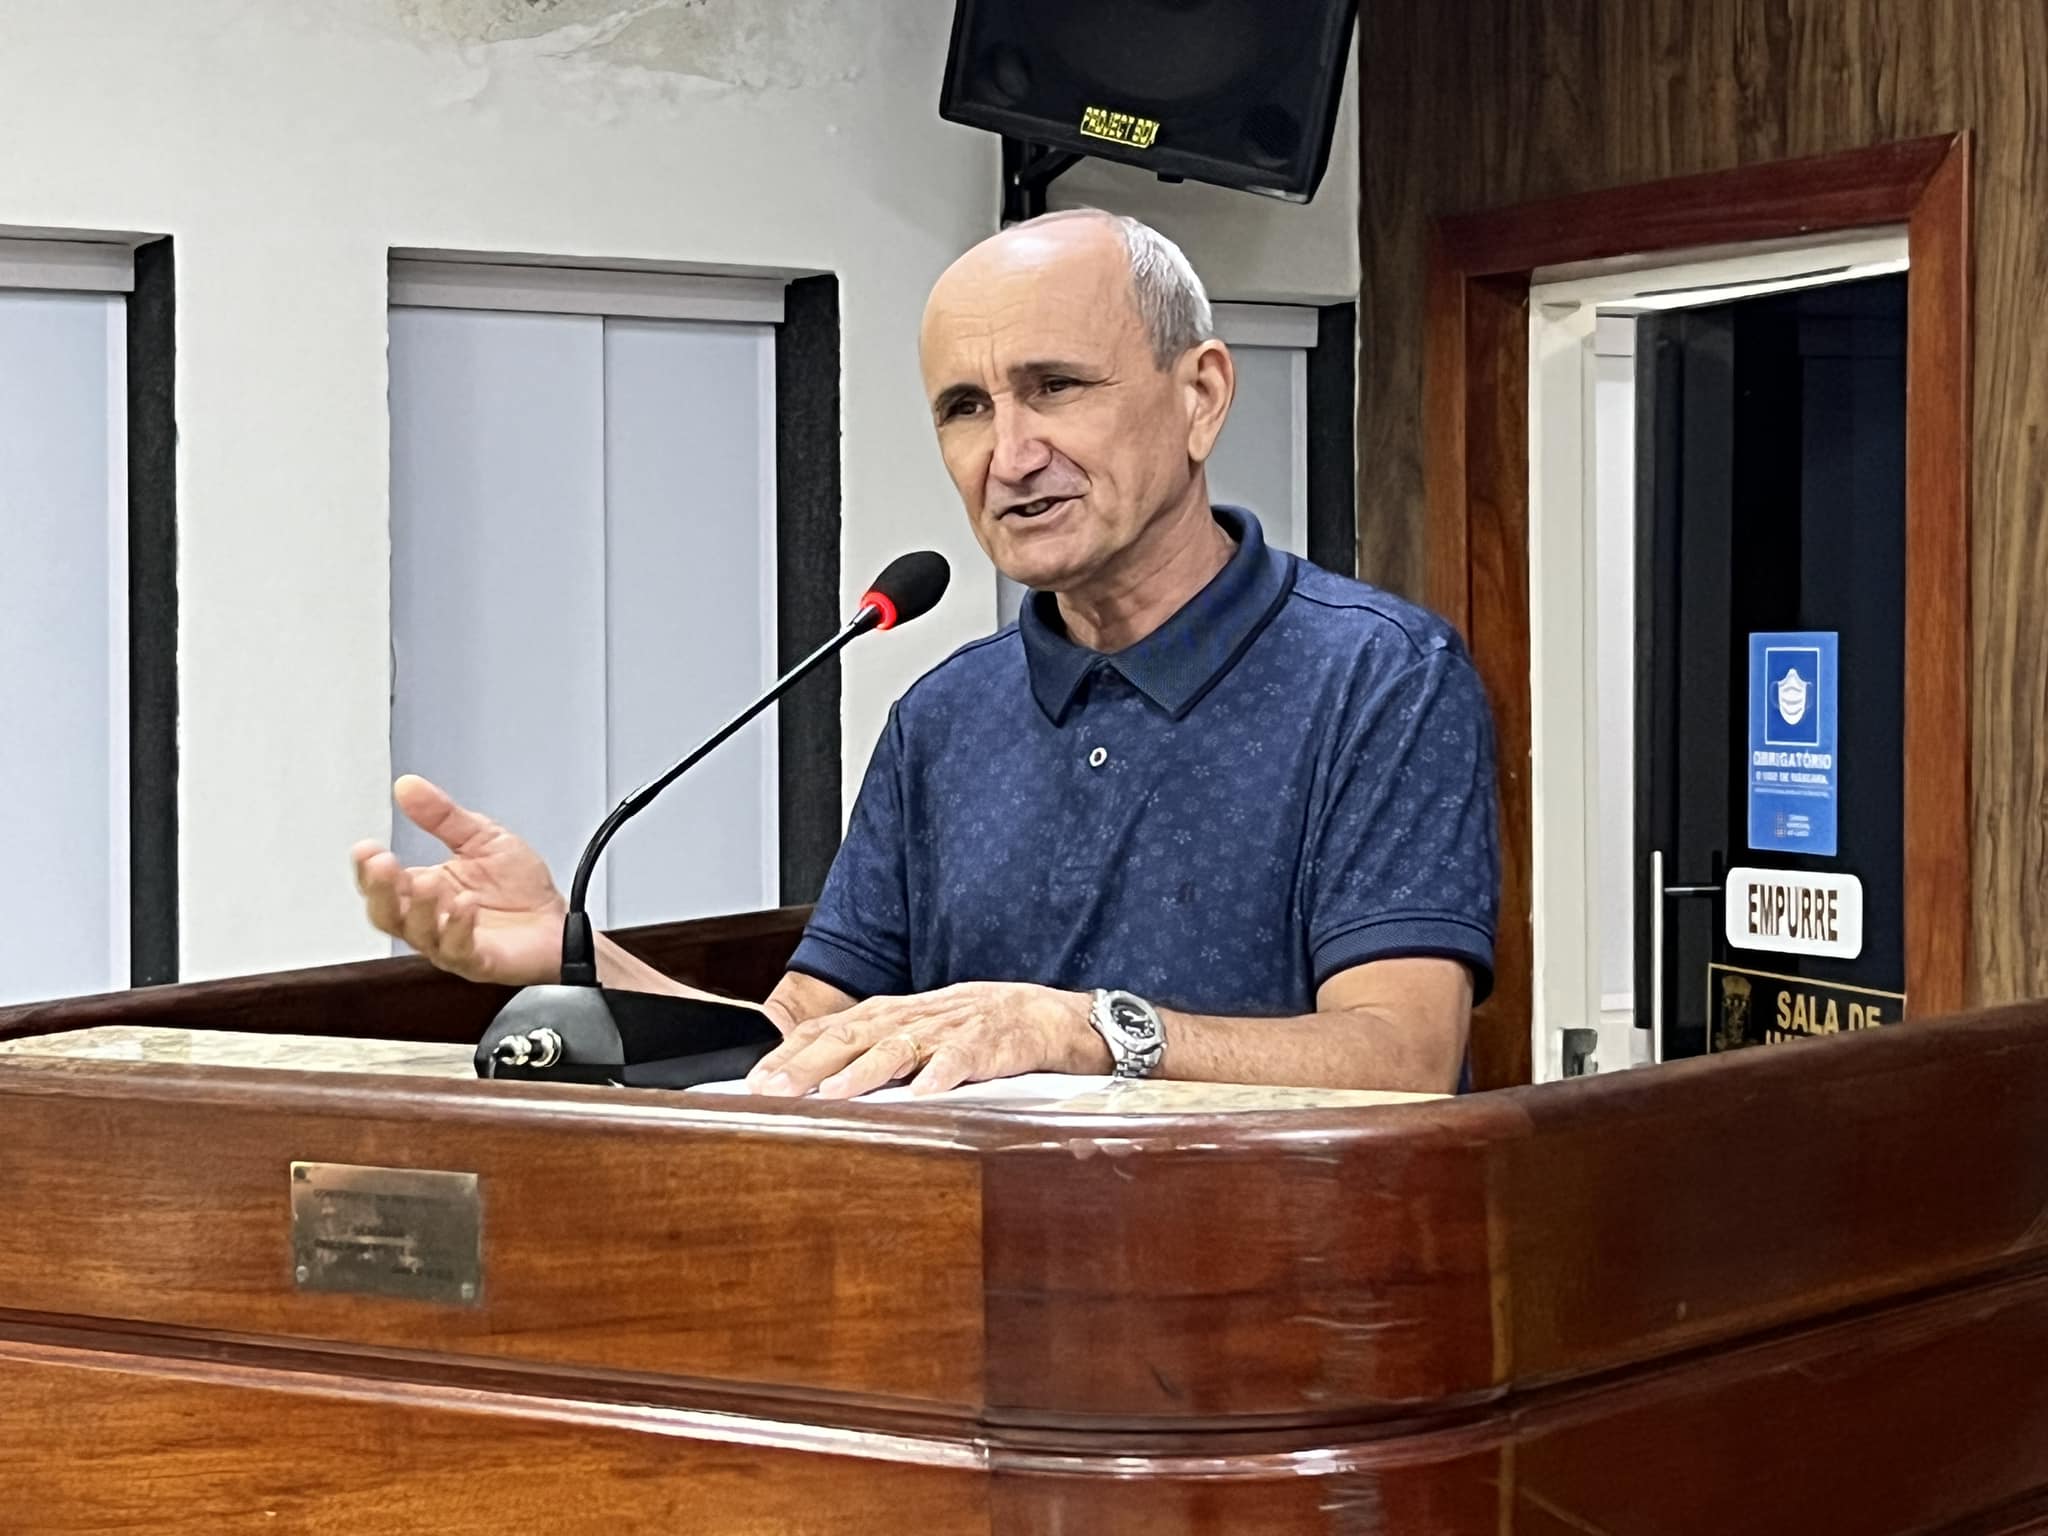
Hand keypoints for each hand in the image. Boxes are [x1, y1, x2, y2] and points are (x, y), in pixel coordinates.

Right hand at [351, 775, 566, 984]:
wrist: (560, 920)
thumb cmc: (520, 888)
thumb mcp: (483, 837)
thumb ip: (443, 815)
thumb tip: (409, 787)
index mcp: (425, 889)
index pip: (381, 884)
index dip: (369, 868)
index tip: (367, 848)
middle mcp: (431, 920)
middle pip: (387, 914)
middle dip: (380, 890)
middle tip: (383, 864)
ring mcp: (451, 943)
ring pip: (418, 934)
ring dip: (420, 908)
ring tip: (431, 882)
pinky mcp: (478, 961)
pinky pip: (458, 951)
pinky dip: (458, 928)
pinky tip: (465, 906)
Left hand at [745, 982, 1109, 1098]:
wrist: (1046, 1016)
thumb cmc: (976, 1030)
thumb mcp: (917, 1037)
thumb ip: (872, 1055)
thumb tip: (816, 1084)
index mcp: (892, 1015)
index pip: (829, 1029)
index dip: (790, 1054)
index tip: (754, 1081)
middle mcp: (914, 1016)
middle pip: (852, 1036)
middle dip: (809, 1065)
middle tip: (773, 1091)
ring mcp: (951, 1027)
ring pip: (899, 1046)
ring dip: (863, 1071)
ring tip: (833, 1094)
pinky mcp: (990, 1043)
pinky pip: (963, 1058)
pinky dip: (941, 1074)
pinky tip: (923, 1094)